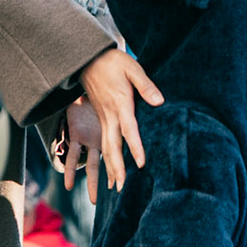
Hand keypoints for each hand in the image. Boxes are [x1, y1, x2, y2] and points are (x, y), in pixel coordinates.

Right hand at [69, 49, 163, 196]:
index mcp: (120, 104)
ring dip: (110, 167)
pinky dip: (105, 158)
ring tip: (115, 187)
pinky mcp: (102, 119)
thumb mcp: (132, 67)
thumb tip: (159, 101)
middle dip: (116, 167)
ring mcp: (104, 118)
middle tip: (120, 187)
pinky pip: (103, 143)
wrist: (88, 59)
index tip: (142, 163)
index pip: (129, 129)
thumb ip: (146, 85)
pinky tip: (108, 170)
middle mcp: (110, 115)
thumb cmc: (113, 62)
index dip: (135, 147)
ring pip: (106, 147)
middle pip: (113, 145)